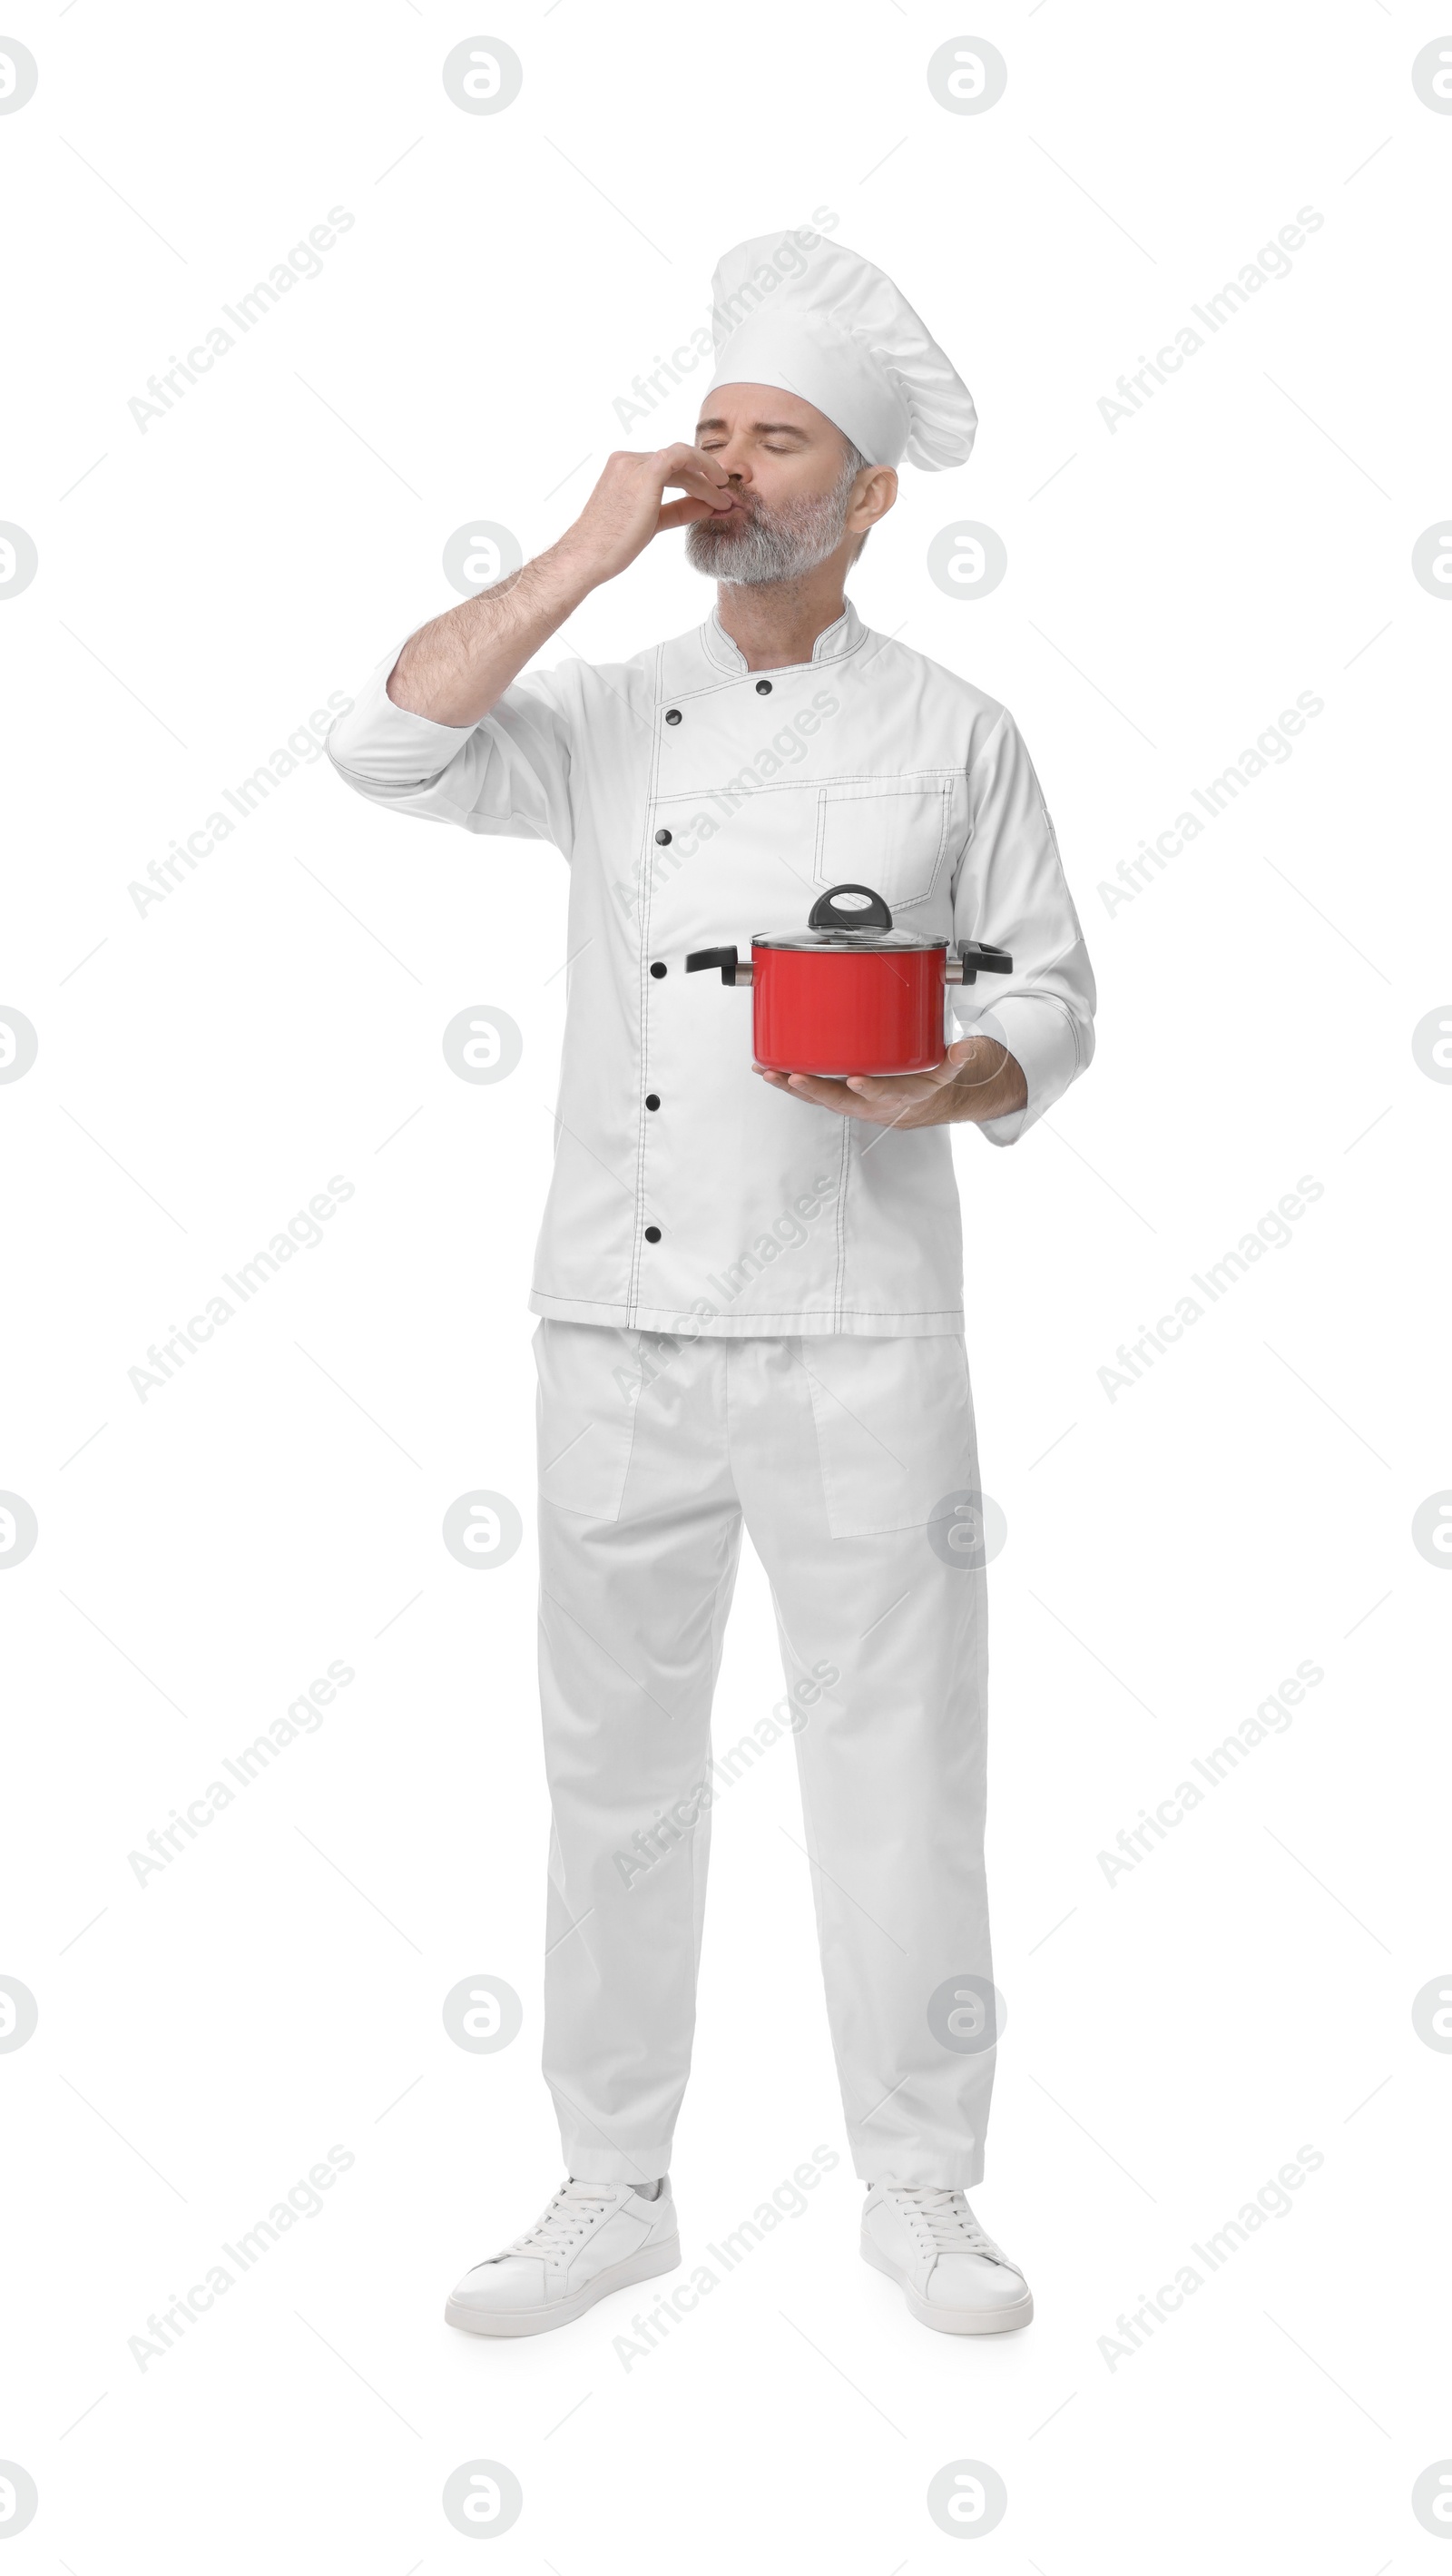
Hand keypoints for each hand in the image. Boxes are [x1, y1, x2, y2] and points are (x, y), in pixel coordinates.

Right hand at [560, 444, 736, 586]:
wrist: (588, 556)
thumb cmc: (612, 546)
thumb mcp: (651, 524)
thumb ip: (677, 510)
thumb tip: (706, 506)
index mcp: (623, 469)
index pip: (666, 469)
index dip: (693, 480)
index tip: (712, 496)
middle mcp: (627, 460)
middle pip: (676, 464)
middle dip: (704, 479)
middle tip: (725, 497)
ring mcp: (634, 464)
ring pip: (682, 461)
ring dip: (707, 479)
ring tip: (725, 498)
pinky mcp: (645, 472)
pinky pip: (682, 457)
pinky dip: (703, 467)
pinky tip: (717, 484)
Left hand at [754, 1035, 1027, 1128]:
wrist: (922, 1104)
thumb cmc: (929, 1082)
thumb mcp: (949, 1072)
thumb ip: (957, 1060)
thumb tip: (967, 1047)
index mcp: (899, 1098)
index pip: (885, 1095)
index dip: (870, 1089)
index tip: (856, 1080)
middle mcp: (872, 1104)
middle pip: (840, 1101)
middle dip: (815, 1090)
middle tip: (794, 1077)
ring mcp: (852, 1102)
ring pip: (819, 1099)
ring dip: (792, 1087)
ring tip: (768, 1073)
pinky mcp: (838, 1095)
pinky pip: (811, 1092)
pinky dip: (788, 1082)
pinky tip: (767, 1070)